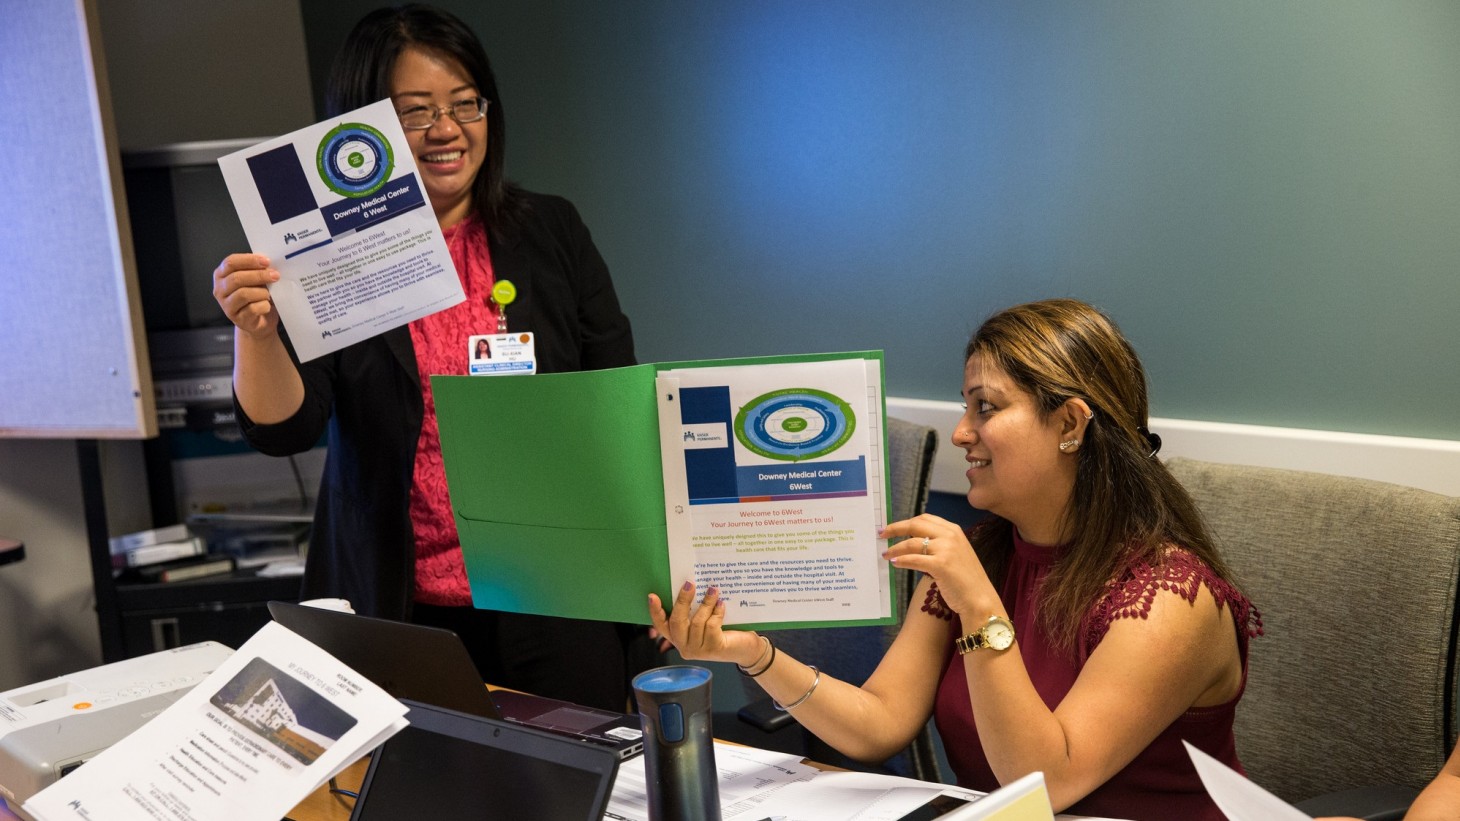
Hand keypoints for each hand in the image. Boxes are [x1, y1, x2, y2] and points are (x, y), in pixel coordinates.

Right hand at [212, 253, 279, 336]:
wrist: (259, 321)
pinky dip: (264, 305)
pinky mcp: (237, 319)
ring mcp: (226, 306)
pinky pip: (252, 309)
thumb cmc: (256, 296)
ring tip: (270, 294)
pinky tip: (268, 305)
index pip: (230, 262)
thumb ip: (256, 270)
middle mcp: (220, 290)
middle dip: (259, 275)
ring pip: (243, 294)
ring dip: (262, 292)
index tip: (267, 261)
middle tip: (275, 276)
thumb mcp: (254, 280)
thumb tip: (268, 265)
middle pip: (236, 278)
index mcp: (221, 275)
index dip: (249, 260)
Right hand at [647, 582, 761, 665]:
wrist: (745, 648)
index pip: (661, 626)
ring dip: (705, 603)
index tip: (652, 596)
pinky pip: (711, 626)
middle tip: (689, 584)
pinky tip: (722, 604)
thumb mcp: (704, 620)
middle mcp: (684, 647)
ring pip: (696, 622)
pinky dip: (717, 613)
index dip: (655, 612)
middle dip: (682, 601)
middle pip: (677, 622)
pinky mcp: (713, 649)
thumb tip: (688, 585)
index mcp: (678, 638)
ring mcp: (698, 650)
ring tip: (713, 590)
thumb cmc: (723, 631)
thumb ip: (693, 610)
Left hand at [879, 513, 997, 616]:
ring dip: (895, 548)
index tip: (893, 528)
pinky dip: (902, 560)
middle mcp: (950, 536)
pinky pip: (914, 559)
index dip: (906, 522)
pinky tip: (894, 564)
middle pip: (915, 525)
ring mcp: (946, 549)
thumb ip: (939, 544)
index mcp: (954, 530)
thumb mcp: (955, 554)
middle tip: (882, 534)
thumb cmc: (966, 580)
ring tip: (886, 554)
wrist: (980, 599)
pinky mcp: (941, 564)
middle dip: (895, 529)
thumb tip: (912, 543)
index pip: (925, 518)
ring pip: (912, 543)